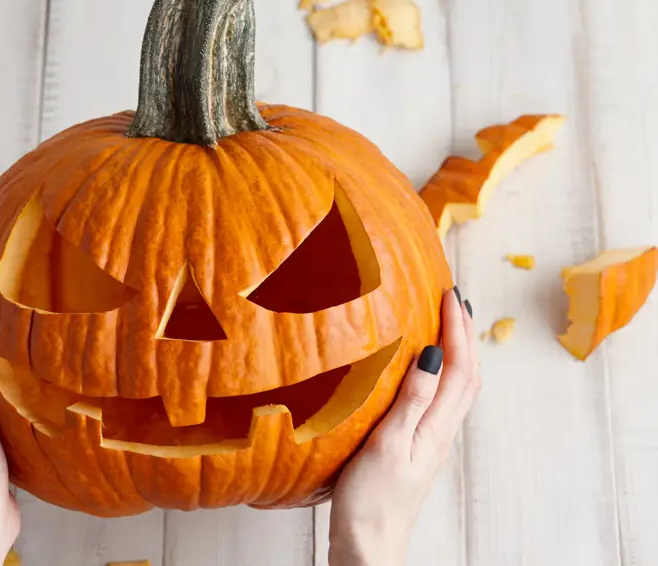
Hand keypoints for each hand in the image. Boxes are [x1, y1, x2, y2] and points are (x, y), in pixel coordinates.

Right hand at [328, 288, 478, 565]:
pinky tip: (421, 368)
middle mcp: (441, 431)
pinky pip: (440, 400)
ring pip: (457, 388)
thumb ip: (412, 399)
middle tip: (453, 300)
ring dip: (456, 352)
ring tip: (444, 324)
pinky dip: (440, 373)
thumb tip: (434, 354)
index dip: (458, 330)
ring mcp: (431, 440)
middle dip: (464, 335)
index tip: (450, 294)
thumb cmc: (371, 500)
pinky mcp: (417, 447)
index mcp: (437, 427)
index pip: (460, 369)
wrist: (368, 545)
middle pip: (467, 376)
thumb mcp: (388, 444)